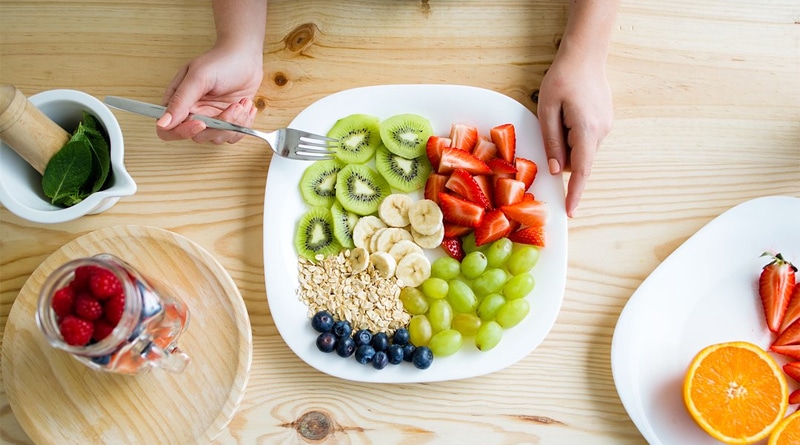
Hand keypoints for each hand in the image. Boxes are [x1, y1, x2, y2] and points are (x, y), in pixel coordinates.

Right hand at [157, 44, 262, 143]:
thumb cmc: (221, 61)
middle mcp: (193, 113)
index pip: (168, 130)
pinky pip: (233, 136)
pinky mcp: (228, 121)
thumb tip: (162, 123)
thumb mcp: (198, 78)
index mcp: (178, 102)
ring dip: (235, 123)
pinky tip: (246, 105)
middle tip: (234, 107)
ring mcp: (212, 119)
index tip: (201, 123)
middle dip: (219, 125)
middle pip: (198, 137)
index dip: (182, 132)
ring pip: (217, 138)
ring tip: (242, 103)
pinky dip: (243, 125)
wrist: (246, 57)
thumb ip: (180, 101)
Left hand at [537, 55, 612, 216]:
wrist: (586, 55)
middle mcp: (601, 131)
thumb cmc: (563, 79)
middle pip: (578, 160)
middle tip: (552, 124)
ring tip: (561, 113)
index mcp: (586, 130)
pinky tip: (569, 111)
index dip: (575, 193)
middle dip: (562, 154)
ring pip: (581, 150)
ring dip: (567, 142)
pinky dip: (573, 134)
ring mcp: (606, 126)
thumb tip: (557, 169)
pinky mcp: (605, 121)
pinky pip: (585, 139)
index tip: (571, 212)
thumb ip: (551, 141)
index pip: (582, 171)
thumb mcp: (547, 110)